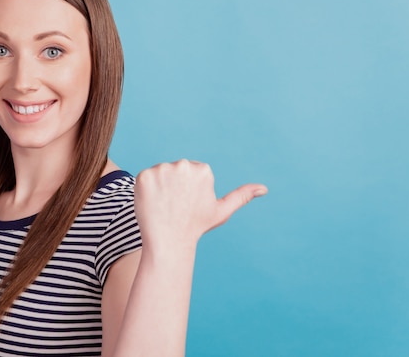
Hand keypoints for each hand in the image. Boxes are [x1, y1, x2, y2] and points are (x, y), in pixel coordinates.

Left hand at [134, 159, 266, 251]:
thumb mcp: (221, 211)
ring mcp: (162, 170)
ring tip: (163, 206)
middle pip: (174, 171)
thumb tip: (264, 188)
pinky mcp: (144, 176)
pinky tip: (151, 204)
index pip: (190, 173)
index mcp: (202, 169)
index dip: (187, 190)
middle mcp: (183, 165)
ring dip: (159, 187)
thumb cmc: (195, 227)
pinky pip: (144, 179)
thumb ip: (241, 196)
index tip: (188, 205)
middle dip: (173, 186)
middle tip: (174, 207)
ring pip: (159, 174)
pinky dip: (145, 190)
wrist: (169, 243)